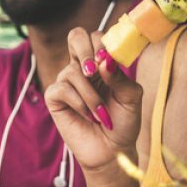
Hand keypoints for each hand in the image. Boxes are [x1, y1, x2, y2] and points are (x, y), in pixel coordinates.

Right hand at [45, 27, 143, 177]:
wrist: (113, 149)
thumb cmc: (123, 122)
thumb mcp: (131, 97)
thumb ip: (120, 77)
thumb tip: (104, 61)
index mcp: (101, 63)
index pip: (96, 36)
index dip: (101, 43)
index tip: (108, 60)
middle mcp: (83, 68)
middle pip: (75, 36)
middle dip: (86, 50)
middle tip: (94, 70)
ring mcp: (67, 81)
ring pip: (73, 72)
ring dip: (91, 95)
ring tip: (101, 114)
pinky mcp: (55, 98)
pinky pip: (62, 89)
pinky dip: (80, 104)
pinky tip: (89, 116)